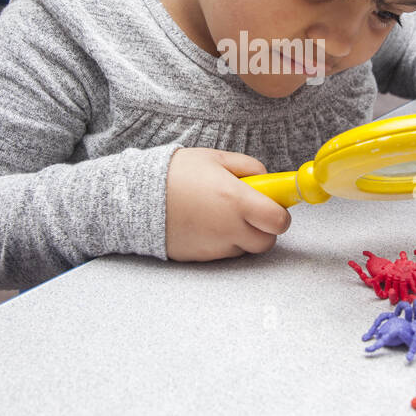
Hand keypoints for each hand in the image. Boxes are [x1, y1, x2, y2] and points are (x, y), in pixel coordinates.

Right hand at [164, 148, 291, 260]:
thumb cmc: (174, 174)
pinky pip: (223, 254)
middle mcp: (229, 228)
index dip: (280, 214)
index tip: (274, 204)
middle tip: (250, 211)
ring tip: (221, 214)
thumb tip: (266, 179)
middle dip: (264, 228)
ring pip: (244, 249)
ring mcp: (215, 246)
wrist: (135, 197)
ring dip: (242, 235)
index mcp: (236, 200)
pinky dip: (222, 242)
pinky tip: (206, 224)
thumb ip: (248, 167)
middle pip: (267, 241)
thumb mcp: (215, 158)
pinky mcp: (201, 257)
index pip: (279, 221)